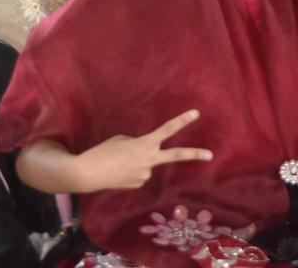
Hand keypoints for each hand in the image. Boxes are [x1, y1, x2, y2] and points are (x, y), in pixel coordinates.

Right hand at [70, 109, 211, 191]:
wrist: (86, 174)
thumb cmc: (102, 152)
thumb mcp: (121, 140)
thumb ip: (138, 143)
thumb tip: (146, 152)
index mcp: (144, 144)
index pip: (167, 130)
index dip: (182, 121)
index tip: (196, 114)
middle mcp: (149, 160)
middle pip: (175, 156)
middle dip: (194, 155)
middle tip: (210, 155)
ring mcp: (145, 174)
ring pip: (146, 164)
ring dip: (136, 162)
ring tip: (118, 164)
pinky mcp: (138, 184)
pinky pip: (138, 174)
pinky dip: (130, 172)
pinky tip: (118, 173)